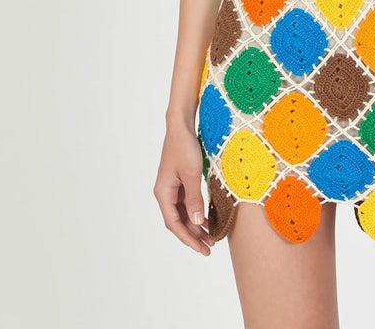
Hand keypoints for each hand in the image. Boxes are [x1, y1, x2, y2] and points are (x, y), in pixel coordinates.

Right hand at [154, 123, 216, 254]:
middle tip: (209, 248)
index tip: (200, 249)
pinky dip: (196, 212)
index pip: (173, 223)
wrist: (181, 126)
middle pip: (178, 221)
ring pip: (183, 213)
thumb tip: (196, 222)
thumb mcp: (192, 174)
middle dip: (193, 235)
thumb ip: (194, 199)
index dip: (187, 238)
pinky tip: (207, 219)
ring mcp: (172, 187)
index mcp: (163, 192)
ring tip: (211, 237)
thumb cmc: (184, 147)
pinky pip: (187, 203)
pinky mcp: (180, 182)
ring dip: (195, 225)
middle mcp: (165, 192)